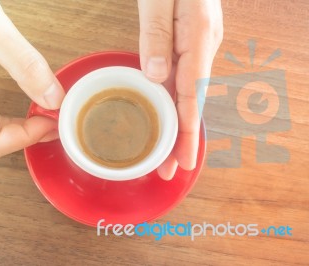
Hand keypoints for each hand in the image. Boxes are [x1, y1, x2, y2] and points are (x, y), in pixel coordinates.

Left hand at [138, 0, 222, 179]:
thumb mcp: (158, 1)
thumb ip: (157, 36)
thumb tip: (156, 77)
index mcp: (198, 36)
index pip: (192, 93)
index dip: (187, 129)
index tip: (181, 158)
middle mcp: (203, 46)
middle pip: (193, 100)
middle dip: (183, 138)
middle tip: (171, 169)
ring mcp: (198, 46)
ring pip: (187, 93)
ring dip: (177, 124)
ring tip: (165, 154)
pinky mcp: (188, 44)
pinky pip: (182, 80)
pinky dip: (175, 103)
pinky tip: (167, 118)